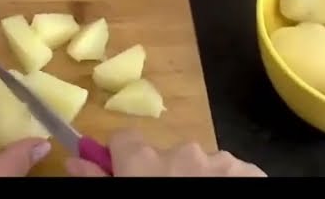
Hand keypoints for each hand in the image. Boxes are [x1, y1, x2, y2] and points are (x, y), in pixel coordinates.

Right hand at [64, 129, 265, 176]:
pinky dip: (226, 185)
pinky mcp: (250, 171)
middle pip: (165, 156)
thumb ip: (97, 179)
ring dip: (197, 182)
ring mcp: (220, 160)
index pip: (124, 140)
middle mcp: (182, 151)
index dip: (123, 159)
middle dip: (164, 176)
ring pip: (201, 166)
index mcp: (145, 160)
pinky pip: (232, 173)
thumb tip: (74, 158)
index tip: (123, 175)